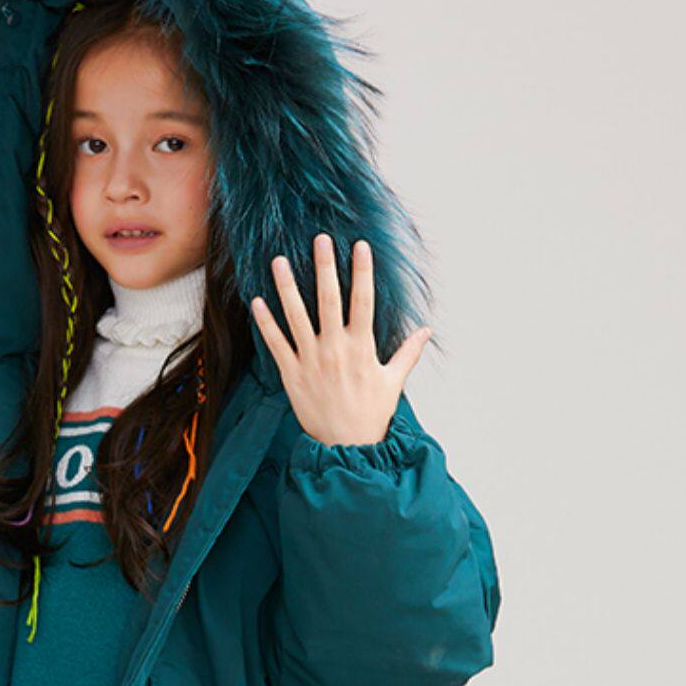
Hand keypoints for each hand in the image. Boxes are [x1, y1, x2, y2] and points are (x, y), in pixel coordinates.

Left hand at [250, 233, 432, 446]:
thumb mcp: (393, 382)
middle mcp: (335, 349)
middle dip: (325, 267)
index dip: (362, 271)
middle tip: (320, 238)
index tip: (360, 245)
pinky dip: (266, 323)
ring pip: (296, 316)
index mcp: (362, 347)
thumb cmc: (372, 414)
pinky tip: (257, 301)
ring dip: (287, 287)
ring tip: (278, 260)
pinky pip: (275, 343)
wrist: (347, 447)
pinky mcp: (291, 375)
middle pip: (329, 299)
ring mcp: (311, 360)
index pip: (363, 300)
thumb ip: (408, 353)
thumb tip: (427, 331)